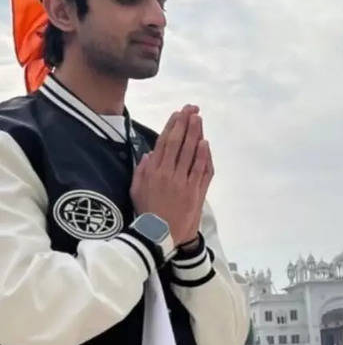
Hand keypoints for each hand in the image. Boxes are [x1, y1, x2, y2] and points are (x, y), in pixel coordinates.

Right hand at [129, 105, 213, 245]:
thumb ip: (142, 170)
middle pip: (179, 144)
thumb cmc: (147, 212)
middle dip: (186, 124)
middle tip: (192, 109)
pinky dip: (204, 156)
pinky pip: (202, 171)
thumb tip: (149, 154)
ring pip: (191, 154)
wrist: (160, 235)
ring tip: (199, 119)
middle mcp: (169, 174)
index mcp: (153, 172)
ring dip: (196, 135)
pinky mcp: (196, 192)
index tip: (178, 114)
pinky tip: (205, 143)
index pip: (164, 143)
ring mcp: (184, 182)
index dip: (172, 126)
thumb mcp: (136, 189)